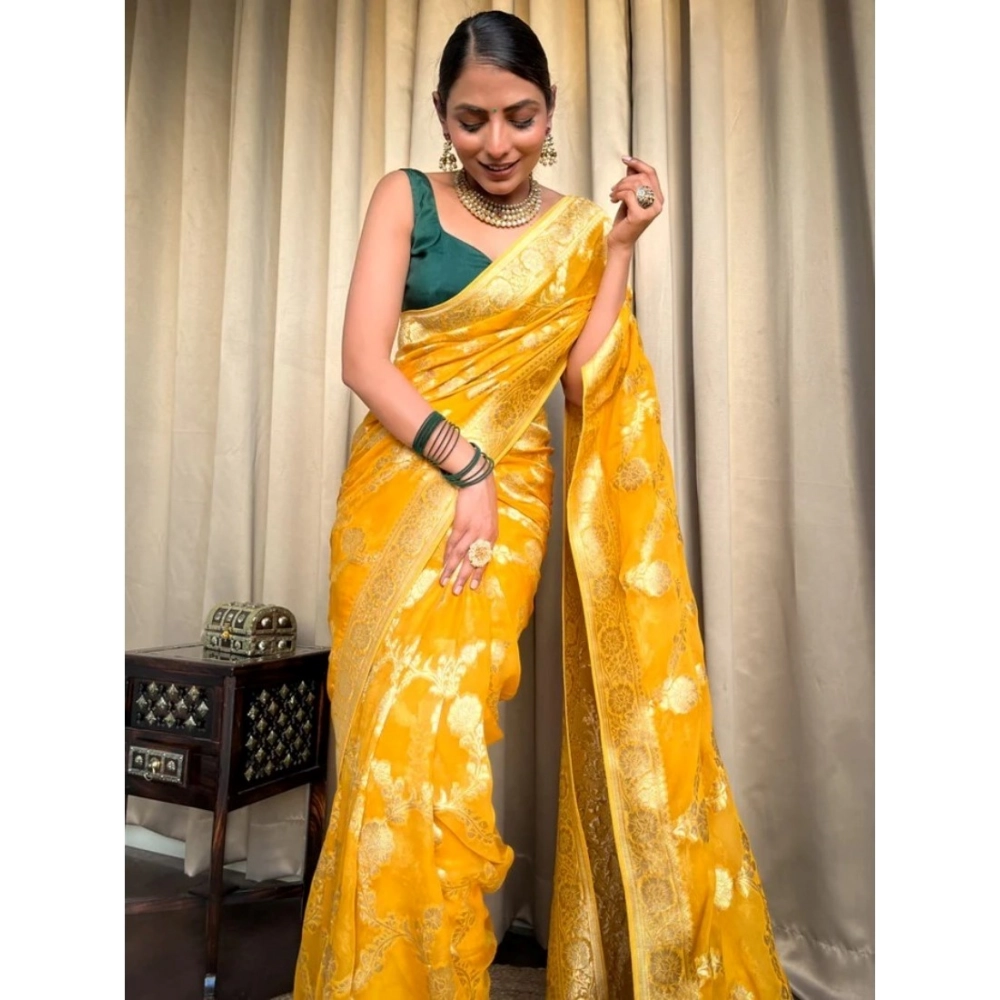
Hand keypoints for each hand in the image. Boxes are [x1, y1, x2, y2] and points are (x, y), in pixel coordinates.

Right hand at [440, 475, 497, 594]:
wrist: (479, 482)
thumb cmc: (484, 499)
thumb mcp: (489, 518)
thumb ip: (484, 533)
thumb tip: (475, 546)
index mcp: (492, 535)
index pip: (484, 559)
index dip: (478, 573)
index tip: (473, 586)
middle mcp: (484, 536)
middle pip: (472, 561)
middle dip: (464, 577)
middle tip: (457, 591)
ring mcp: (473, 531)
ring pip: (461, 556)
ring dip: (452, 570)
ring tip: (445, 582)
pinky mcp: (462, 525)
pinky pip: (453, 544)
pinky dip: (447, 555)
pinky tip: (444, 564)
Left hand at [608, 156, 662, 250]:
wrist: (619, 242)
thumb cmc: (625, 221)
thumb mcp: (629, 198)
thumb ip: (633, 183)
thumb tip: (631, 166)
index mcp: (658, 198)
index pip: (651, 173)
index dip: (638, 163)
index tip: (625, 158)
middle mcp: (658, 204)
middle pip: (642, 177)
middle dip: (624, 179)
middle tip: (614, 188)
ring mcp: (650, 210)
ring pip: (635, 184)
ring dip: (619, 187)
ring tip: (613, 195)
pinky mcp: (640, 215)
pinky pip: (628, 195)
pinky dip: (618, 194)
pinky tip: (613, 200)